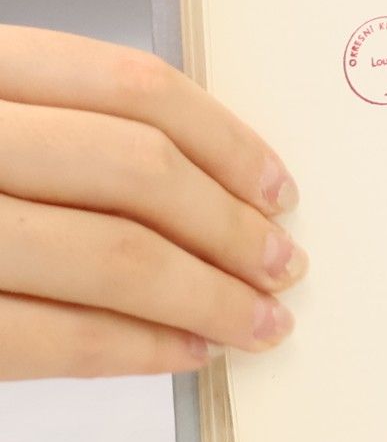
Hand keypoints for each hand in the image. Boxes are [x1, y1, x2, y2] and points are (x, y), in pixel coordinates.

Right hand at [0, 26, 305, 380]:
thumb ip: (60, 125)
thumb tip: (211, 176)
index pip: (132, 87)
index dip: (226, 140)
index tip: (280, 188)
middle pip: (135, 172)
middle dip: (230, 226)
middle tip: (284, 262)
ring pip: (109, 257)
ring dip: (206, 298)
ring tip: (258, 321)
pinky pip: (46, 336)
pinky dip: (134, 350)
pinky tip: (185, 354)